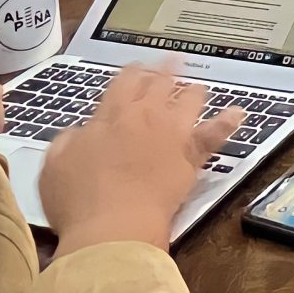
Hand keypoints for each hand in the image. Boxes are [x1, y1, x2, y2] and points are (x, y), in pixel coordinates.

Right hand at [38, 60, 243, 256]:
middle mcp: (143, 117)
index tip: (137, 69)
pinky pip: (214, 134)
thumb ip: (69, 141)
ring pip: (189, 99)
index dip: (132, 74)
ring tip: (196, 85)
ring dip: (192, 89)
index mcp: (109, 115)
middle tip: (170, 64)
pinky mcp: (190, 157)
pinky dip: (227, 121)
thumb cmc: (78, 202)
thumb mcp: (54, 166)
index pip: (124, 82)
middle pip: (158, 83)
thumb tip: (81, 132)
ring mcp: (170, 134)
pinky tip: (239, 113)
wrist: (113, 228)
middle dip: (164, 72)